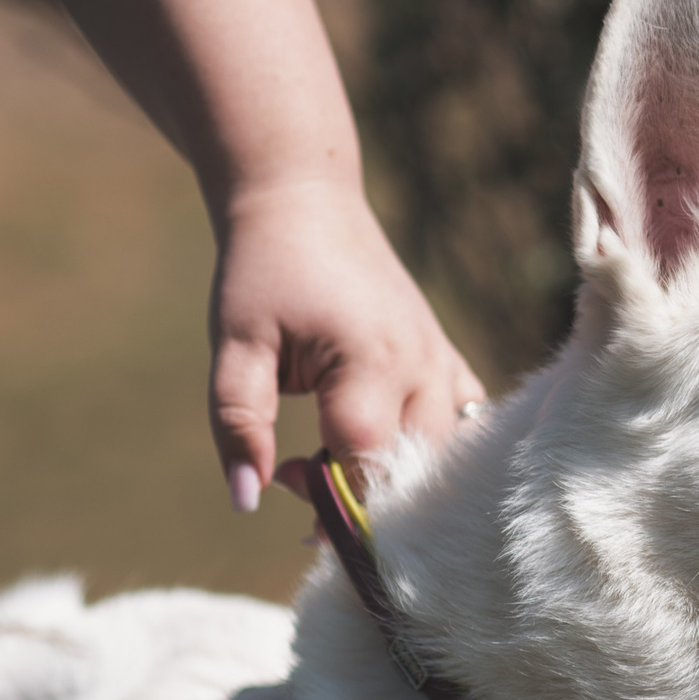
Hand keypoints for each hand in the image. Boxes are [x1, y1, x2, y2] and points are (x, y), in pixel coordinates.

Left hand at [207, 179, 486, 510]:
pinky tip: (388, 439)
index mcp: (371, 365)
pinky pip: (464, 419)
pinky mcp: (443, 354)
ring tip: (338, 453)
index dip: (329, 496)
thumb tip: (246, 500)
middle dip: (362, 492)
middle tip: (300, 466)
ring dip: (397, 471)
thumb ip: (238, 425)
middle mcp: (422, 368)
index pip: (369, 467)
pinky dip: (433, 446)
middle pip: (415, 469)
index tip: (284, 474)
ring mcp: (441, 360)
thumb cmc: (262, 270)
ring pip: (446, 452)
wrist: (304, 199)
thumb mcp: (234, 347)